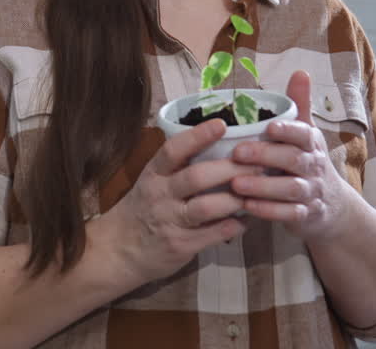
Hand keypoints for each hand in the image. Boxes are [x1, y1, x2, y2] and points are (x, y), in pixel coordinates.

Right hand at [96, 119, 256, 286]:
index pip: (173, 150)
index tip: (221, 124)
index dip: (197, 136)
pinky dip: (233, 226)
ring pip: (206, 207)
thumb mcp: (151, 183)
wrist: (118, 251)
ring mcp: (169, 221)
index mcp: (153, 174)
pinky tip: (247, 221)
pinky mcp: (179, 245)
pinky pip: (212, 234)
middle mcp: (160, 194)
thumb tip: (218, 147)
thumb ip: (177, 168)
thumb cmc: (142, 210)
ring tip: (256, 193)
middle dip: (230, 169)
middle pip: (196, 176)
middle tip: (257, 163)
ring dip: (235, 200)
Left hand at [228, 70, 357, 240]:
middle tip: (238, 152)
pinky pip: (289, 215)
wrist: (333, 207)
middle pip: (293, 160)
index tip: (268, 127)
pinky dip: (269, 211)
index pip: (303, 134)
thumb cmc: (309, 162)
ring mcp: (310, 192)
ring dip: (263, 187)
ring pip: (290, 189)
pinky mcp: (305, 216)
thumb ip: (300, 105)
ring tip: (235, 184)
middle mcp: (313, 167)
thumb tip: (301, 71)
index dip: (287, 130)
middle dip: (266, 156)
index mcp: (311, 143)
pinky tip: (246, 206)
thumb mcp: (307, 133)